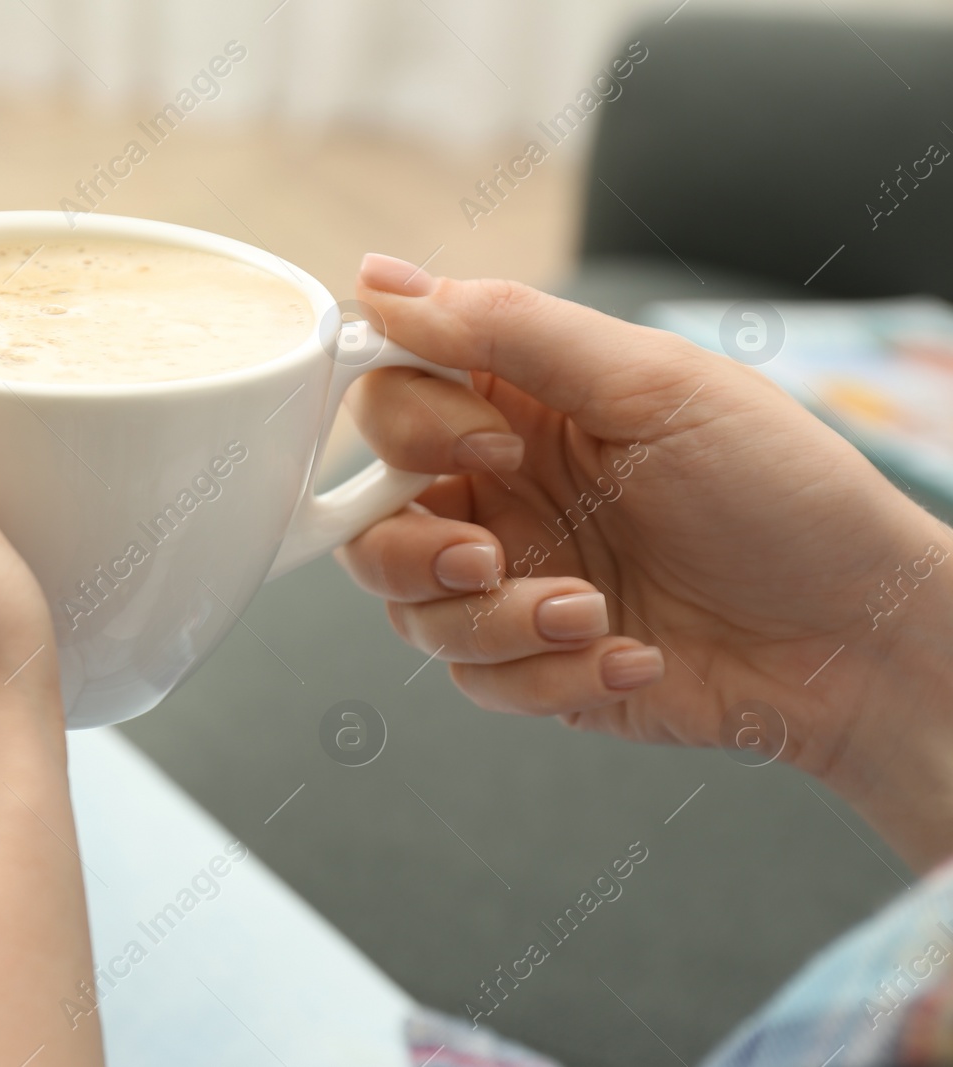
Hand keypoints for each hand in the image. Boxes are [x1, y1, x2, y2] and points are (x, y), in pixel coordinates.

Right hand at [338, 254, 952, 867]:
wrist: (856, 635)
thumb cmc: (780, 492)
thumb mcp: (652, 385)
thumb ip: (507, 329)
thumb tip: (380, 279)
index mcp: (517, 406)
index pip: (386, 394)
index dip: (405, 421)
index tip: (485, 442)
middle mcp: (497, 493)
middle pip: (364, 516)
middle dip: (412, 544)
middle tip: (490, 552)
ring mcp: (511, 582)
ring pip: (406, 609)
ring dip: (492, 620)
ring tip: (590, 613)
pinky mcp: (532, 666)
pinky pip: (475, 681)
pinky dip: (549, 677)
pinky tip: (633, 657)